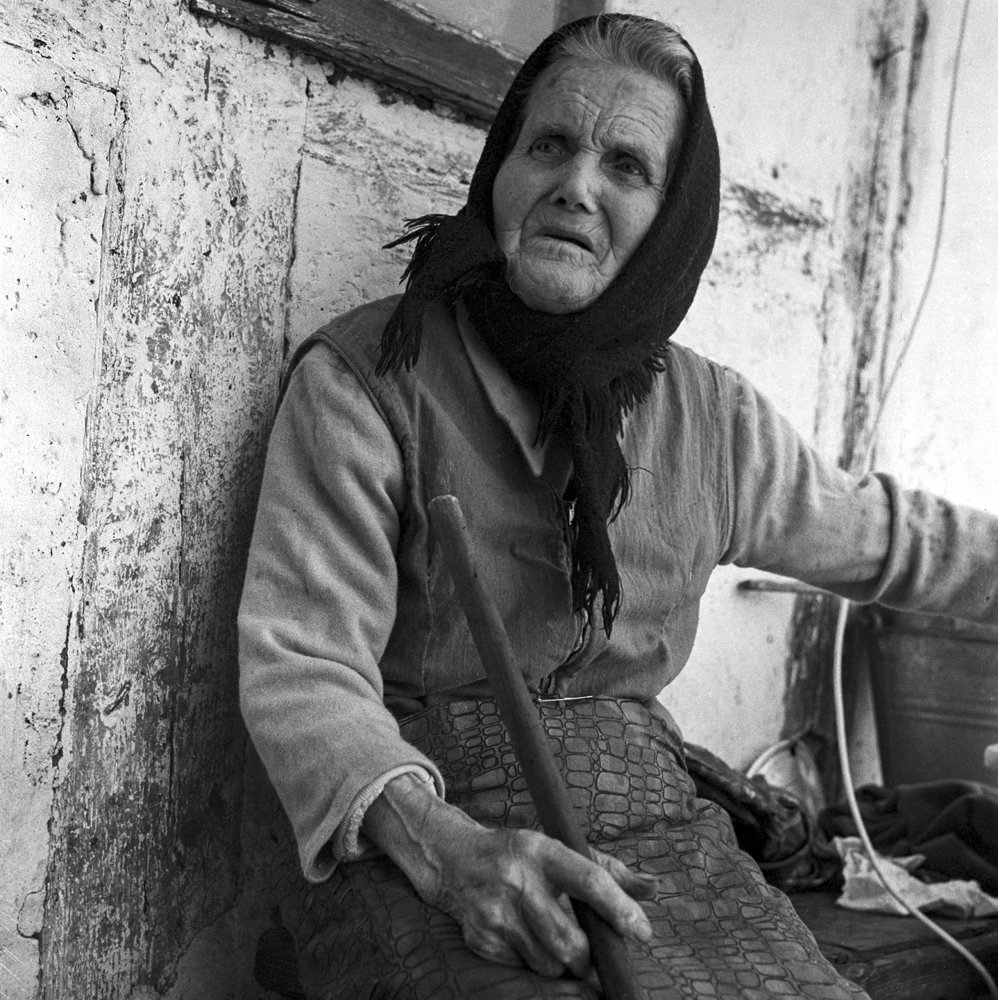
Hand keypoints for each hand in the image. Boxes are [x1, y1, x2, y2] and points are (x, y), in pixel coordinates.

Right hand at [362, 772, 656, 978]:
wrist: (454, 859)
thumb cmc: (519, 854)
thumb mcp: (558, 849)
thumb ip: (607, 869)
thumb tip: (653, 888)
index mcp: (541, 850)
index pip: (589, 879)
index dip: (619, 908)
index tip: (642, 931)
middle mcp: (517, 878)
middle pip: (570, 940)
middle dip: (586, 956)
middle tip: (587, 952)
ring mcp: (495, 910)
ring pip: (549, 962)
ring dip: (560, 963)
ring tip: (552, 940)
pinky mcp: (480, 936)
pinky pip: (523, 968)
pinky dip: (533, 962)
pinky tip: (524, 938)